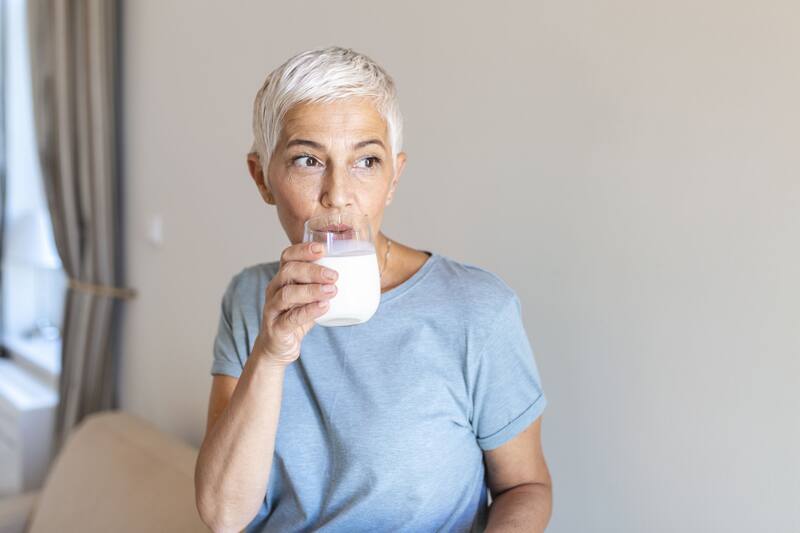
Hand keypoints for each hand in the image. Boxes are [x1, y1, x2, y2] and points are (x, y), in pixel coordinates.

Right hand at [252, 242, 337, 366]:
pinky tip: (324, 307)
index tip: (323, 249)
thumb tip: (359, 271)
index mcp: (283, 278)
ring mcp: (273, 309)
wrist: (279, 347)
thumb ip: (323, 284)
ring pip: (287, 294)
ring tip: (332, 291)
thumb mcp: (309, 297)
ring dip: (311, 290)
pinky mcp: (276, 328)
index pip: (288, 256)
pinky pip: (290, 318)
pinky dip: (308, 311)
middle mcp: (274, 290)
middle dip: (312, 270)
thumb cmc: (297, 317)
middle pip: (288, 271)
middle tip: (334, 275)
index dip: (303, 250)